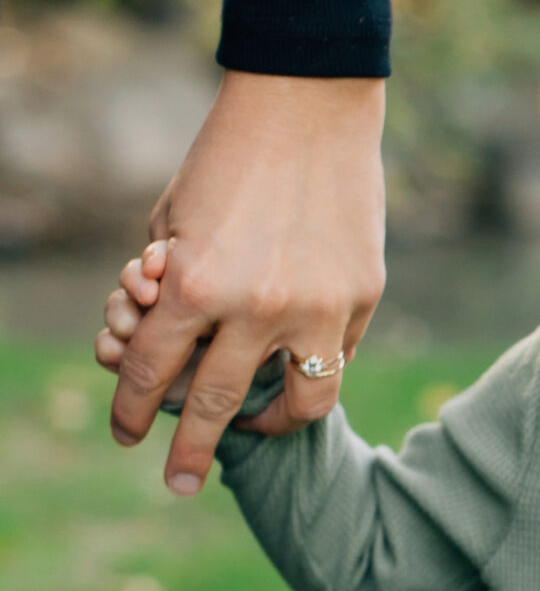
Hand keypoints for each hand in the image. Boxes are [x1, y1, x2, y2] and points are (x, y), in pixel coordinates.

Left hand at [104, 71, 384, 493]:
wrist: (308, 106)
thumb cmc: (227, 158)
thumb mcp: (173, 221)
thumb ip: (169, 289)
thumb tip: (171, 352)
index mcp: (193, 283)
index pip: (150, 370)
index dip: (132, 409)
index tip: (126, 434)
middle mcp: (254, 307)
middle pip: (214, 405)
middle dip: (188, 453)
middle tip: (177, 484)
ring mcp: (316, 307)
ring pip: (297, 403)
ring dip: (269, 426)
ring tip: (255, 430)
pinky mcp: (362, 296)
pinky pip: (338, 353)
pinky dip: (315, 361)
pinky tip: (299, 355)